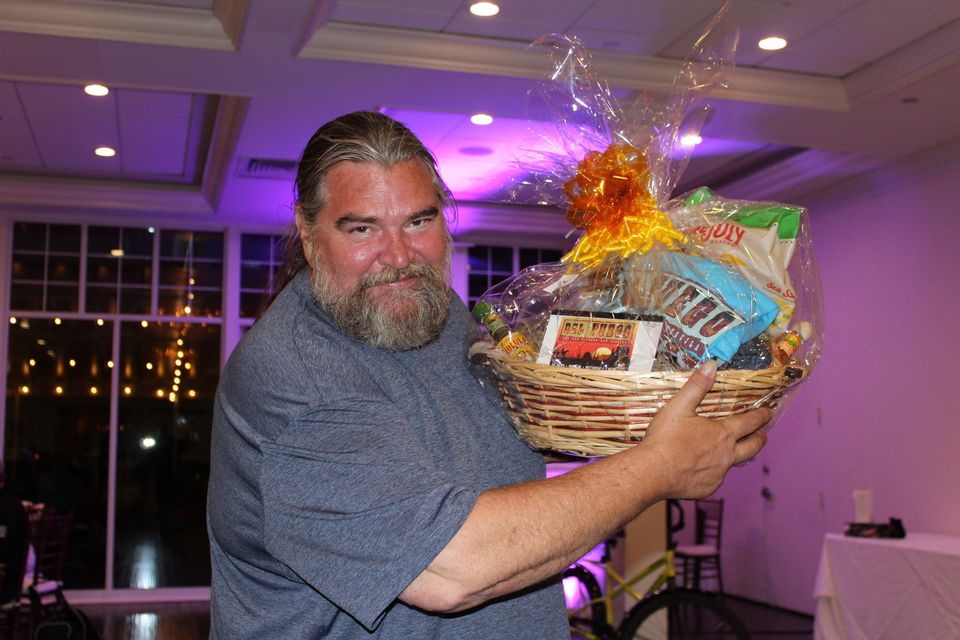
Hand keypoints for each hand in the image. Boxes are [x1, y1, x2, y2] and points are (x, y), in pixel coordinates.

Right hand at [641, 360, 769, 498]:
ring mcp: (718, 474)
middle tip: (762, 434)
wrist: (651, 472)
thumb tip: (712, 365)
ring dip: (735, 456)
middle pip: (753, 447)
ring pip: (733, 464)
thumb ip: (697, 385)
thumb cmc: (665, 438)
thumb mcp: (679, 406)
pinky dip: (712, 471)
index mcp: (722, 434)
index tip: (768, 412)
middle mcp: (726, 456)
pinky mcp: (707, 488)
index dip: (761, 416)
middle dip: (760, 438)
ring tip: (730, 451)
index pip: (750, 422)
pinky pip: (715, 478)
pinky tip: (701, 468)